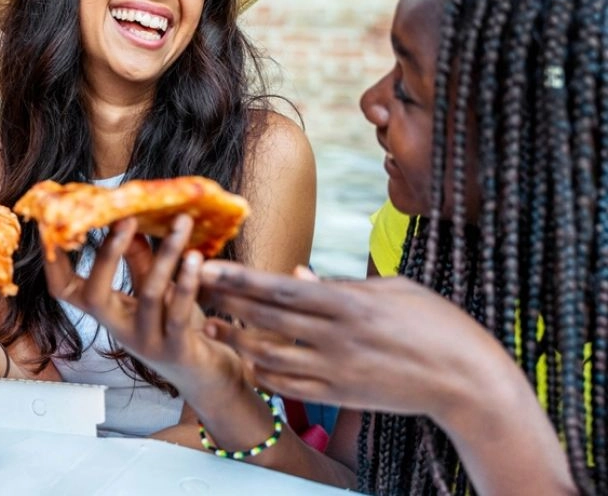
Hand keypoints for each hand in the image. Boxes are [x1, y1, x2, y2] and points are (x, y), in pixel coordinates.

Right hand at [43, 215, 246, 396]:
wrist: (209, 378)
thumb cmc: (180, 331)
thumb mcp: (156, 292)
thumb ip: (140, 261)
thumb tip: (125, 221)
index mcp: (107, 312)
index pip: (64, 289)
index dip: (53, 261)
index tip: (55, 224)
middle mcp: (119, 329)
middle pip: (93, 295)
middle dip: (106, 254)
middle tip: (124, 218)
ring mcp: (146, 343)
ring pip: (147, 295)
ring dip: (165, 256)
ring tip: (181, 224)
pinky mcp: (176, 351)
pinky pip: (178, 314)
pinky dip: (186, 283)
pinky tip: (196, 258)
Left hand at [200, 263, 505, 418]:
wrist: (468, 382)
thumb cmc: (436, 324)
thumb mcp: (391, 290)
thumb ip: (338, 284)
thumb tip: (296, 274)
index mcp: (348, 302)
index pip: (278, 287)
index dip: (237, 277)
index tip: (207, 265)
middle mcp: (335, 336)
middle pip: (264, 318)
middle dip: (223, 303)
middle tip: (192, 288)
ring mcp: (335, 369)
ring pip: (268, 355)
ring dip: (233, 340)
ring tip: (207, 326)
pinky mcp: (339, 395)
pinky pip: (288, 387)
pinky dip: (264, 372)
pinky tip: (249, 361)